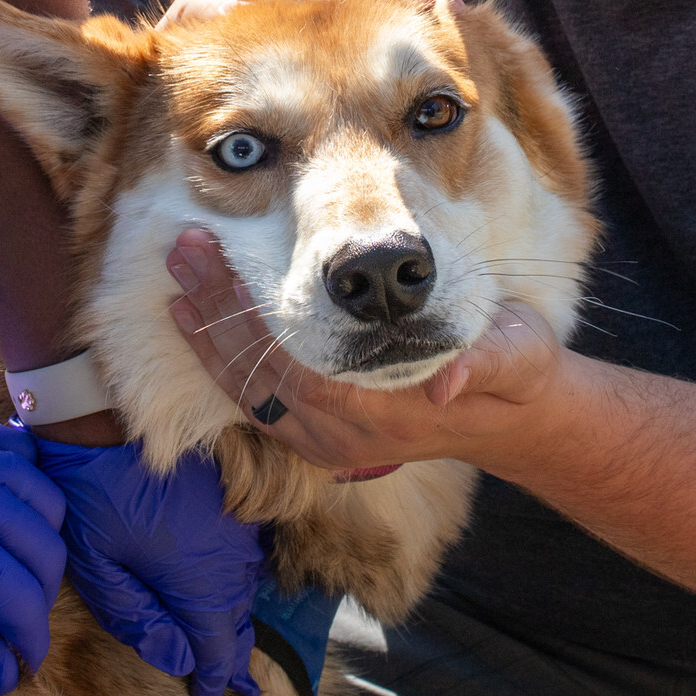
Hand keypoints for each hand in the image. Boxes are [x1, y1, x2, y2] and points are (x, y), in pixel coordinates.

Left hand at [0, 411, 66, 693]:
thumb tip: (10, 671)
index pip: (22, 599)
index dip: (29, 643)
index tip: (21, 671)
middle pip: (46, 548)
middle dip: (37, 599)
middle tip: (7, 629)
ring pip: (45, 497)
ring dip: (39, 541)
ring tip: (5, 576)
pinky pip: (18, 451)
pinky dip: (26, 484)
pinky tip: (2, 516)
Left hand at [32, 437, 261, 695]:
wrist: (108, 416)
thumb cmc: (93, 493)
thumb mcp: (98, 566)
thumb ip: (137, 619)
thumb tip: (177, 659)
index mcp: (197, 580)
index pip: (216, 651)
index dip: (214, 686)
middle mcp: (229, 558)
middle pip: (234, 624)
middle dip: (230, 661)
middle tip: (234, 692)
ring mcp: (235, 528)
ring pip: (240, 593)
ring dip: (232, 624)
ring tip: (228, 654)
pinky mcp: (231, 503)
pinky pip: (239, 561)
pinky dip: (231, 587)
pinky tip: (220, 596)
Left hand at [165, 228, 570, 472]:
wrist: (510, 421)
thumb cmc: (512, 370)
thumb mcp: (517, 357)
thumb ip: (485, 362)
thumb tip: (449, 379)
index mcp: (388, 411)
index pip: (297, 363)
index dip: (250, 315)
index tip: (218, 259)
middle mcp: (349, 436)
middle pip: (261, 374)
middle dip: (216, 310)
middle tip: (182, 250)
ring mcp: (330, 444)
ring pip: (250, 394)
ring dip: (208, 337)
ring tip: (178, 278)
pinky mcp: (320, 443)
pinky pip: (258, 407)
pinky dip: (223, 366)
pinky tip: (195, 326)